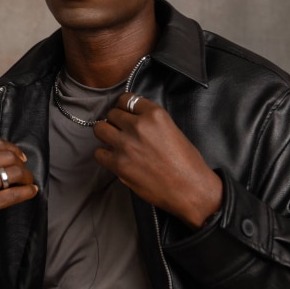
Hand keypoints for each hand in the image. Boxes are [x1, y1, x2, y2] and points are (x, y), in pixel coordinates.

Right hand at [0, 138, 37, 267]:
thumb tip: (10, 154)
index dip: (13, 149)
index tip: (20, 157)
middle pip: (8, 156)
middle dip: (21, 164)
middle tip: (24, 174)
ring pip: (14, 173)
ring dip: (26, 178)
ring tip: (27, 183)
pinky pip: (15, 193)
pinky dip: (27, 191)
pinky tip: (31, 192)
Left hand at [93, 92, 222, 228]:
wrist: (190, 189)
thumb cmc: (187, 162)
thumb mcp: (172, 129)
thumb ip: (151, 122)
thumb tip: (133, 120)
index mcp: (155, 114)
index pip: (127, 99)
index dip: (124, 108)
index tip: (126, 114)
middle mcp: (138, 126)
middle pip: (112, 113)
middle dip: (116, 122)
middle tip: (122, 132)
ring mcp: (126, 145)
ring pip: (100, 129)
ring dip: (106, 134)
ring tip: (114, 142)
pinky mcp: (119, 164)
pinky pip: (98, 153)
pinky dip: (104, 155)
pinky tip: (114, 159)